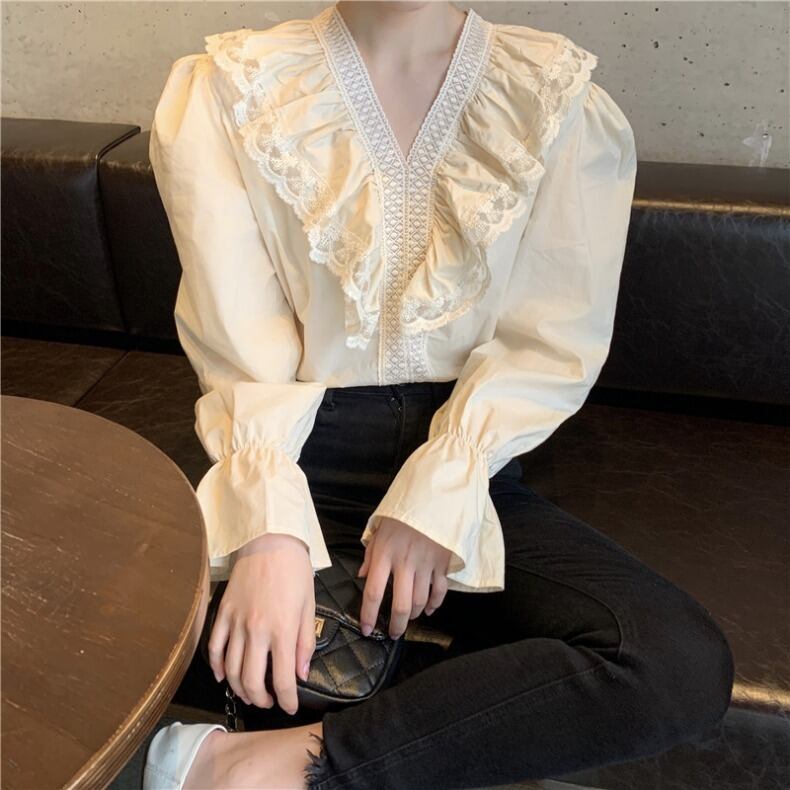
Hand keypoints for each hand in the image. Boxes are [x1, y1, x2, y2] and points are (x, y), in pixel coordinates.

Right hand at [207, 532, 315, 714]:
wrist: (271, 541)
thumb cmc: (295, 571)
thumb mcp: (309, 606)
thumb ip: (305, 642)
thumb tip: (302, 673)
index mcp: (283, 630)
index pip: (283, 679)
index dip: (287, 700)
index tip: (290, 707)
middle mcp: (257, 631)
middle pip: (252, 681)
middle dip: (261, 699)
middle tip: (269, 701)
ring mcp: (236, 622)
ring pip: (231, 669)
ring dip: (240, 688)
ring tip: (250, 692)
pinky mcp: (223, 612)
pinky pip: (215, 647)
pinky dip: (217, 666)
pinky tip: (223, 675)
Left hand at [358, 516, 451, 638]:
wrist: (432, 498)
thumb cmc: (401, 515)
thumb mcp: (378, 530)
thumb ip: (370, 555)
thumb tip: (362, 577)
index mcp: (385, 554)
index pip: (373, 592)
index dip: (368, 615)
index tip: (366, 629)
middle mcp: (405, 562)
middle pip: (400, 604)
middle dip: (396, 625)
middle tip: (393, 633)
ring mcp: (425, 564)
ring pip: (420, 601)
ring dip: (415, 615)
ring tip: (409, 618)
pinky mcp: (442, 563)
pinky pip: (439, 590)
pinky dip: (436, 604)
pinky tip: (430, 610)